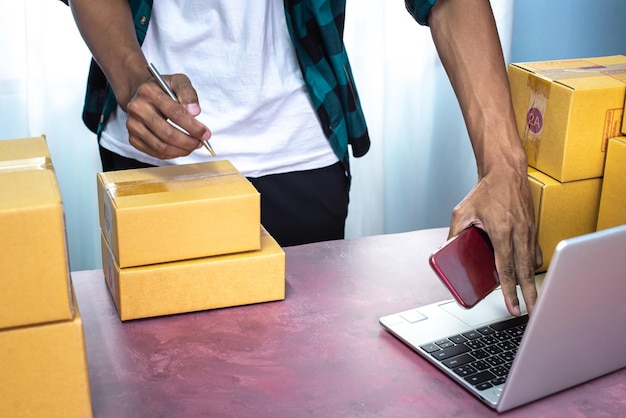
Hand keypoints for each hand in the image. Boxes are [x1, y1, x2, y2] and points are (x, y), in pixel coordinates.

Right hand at [125, 73, 211, 158]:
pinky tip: (181, 148)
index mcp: (149, 92)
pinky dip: (172, 154)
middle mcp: (137, 108)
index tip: (205, 134)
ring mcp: (133, 125)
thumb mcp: (178, 81)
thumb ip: (188, 93)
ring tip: (193, 146)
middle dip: (188, 142)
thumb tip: (194, 111)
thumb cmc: (163, 89)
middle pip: (167, 133)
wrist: (141, 94)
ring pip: (161, 146)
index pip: (175, 113)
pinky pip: (155, 153)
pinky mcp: (133, 138)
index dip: (193, 127)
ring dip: (182, 150)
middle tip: (200, 142)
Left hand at [448, 163, 542, 316]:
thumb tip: (445, 250)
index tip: (512, 307)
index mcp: (502, 231)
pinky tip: (526, 272)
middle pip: (526, 272)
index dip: (510, 291)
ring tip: (530, 298)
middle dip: (529, 295)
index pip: (507, 269)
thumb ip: (454, 233)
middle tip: (530, 312)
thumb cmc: (486, 190)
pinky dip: (532, 265)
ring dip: (531, 281)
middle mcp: (520, 233)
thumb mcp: (462, 211)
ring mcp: (530, 230)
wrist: (506, 171)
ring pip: (533, 263)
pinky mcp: (534, 228)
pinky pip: (536, 252)